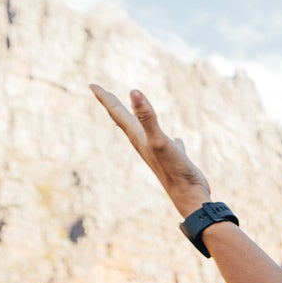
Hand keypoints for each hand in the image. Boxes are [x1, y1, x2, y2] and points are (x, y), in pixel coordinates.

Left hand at [90, 85, 213, 218]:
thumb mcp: (158, 140)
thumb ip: (146, 117)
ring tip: (131, 111)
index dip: (105, 98)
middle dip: (113, 105)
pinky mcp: (173, 159)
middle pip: (124, 121)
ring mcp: (157, 152)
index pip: (117, 113)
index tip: (92, 85)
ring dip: (135, 119)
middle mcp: (144, 144)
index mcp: (138, 138)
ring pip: (142, 131)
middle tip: (101, 91)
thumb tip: (133, 91)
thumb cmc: (173, 170)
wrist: (189, 197)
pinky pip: (168, 144)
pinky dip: (168, 139)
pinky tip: (178, 139)